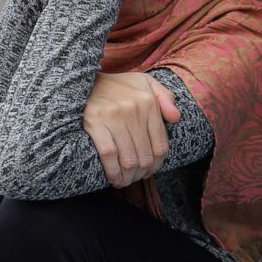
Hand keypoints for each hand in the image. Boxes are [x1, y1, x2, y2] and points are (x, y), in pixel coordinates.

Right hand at [83, 72, 181, 187]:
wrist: (84, 80)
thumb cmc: (117, 85)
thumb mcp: (145, 83)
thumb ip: (165, 97)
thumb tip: (176, 118)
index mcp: (148, 102)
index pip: (160, 145)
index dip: (157, 165)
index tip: (149, 171)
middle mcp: (134, 109)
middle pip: (145, 156)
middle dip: (141, 174)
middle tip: (135, 178)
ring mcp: (114, 116)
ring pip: (128, 159)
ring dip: (128, 177)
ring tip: (125, 181)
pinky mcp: (95, 122)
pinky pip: (109, 154)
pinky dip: (113, 171)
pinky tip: (114, 178)